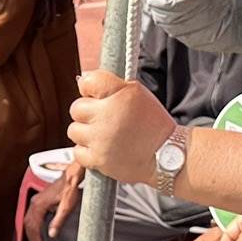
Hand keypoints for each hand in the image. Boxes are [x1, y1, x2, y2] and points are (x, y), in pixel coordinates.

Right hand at [23, 161, 85, 240]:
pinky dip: (32, 222)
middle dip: (31, 235)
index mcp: (39, 205)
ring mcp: (36, 199)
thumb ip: (58, 221)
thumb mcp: (66, 207)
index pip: (33, 225)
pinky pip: (31, 213)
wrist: (70, 177)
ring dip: (31, 230)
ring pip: (28, 218)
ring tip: (35, 239)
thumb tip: (51, 234)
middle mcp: (35, 202)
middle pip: (28, 222)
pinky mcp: (39, 198)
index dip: (36, 237)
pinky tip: (37, 227)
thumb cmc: (69, 190)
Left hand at [67, 70, 174, 186]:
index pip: (88, 81)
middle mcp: (108, 116)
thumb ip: (112, 85)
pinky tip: (102, 148)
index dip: (89, 88)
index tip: (95, 95)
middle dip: (88, 112)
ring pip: (74, 130)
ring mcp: (101, 139)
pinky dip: (87, 151)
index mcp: (120, 95)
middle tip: (104, 118)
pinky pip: (78, 152)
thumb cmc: (152, 123)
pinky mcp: (98, 159)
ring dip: (85, 132)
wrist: (167, 155)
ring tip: (104, 134)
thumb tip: (82, 81)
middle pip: (76, 108)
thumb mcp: (139, 94)